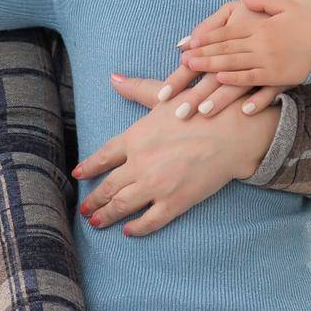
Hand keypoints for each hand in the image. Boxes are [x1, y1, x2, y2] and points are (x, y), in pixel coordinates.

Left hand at [70, 73, 280, 235]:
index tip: (78, 176)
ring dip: (106, 215)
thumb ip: (137, 90)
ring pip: (122, 205)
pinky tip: (128, 231)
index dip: (89, 167)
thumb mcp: (164, 96)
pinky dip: (136, 228)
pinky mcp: (175, 202)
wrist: (232, 132)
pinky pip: (149, 220)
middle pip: (108, 186)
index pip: (103, 157)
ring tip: (95, 222)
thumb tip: (113, 79)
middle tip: (83, 209)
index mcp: (135, 138)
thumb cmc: (199, 109)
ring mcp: (156, 186)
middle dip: (94, 200)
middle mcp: (139, 164)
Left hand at [167, 0, 310, 110]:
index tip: (190, 44)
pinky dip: (236, 81)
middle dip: (203, 55)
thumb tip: (244, 1)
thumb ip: (263, 1)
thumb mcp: (285, 6)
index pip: (227, 32)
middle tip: (183, 62)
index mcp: (260, 26)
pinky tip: (221, 81)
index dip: (207, 38)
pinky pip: (253, 81)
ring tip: (195, 71)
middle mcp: (261, 44)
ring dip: (212, 69)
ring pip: (235, 65)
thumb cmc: (305, 24)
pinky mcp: (277, 77)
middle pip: (226, 50)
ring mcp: (268, 61)